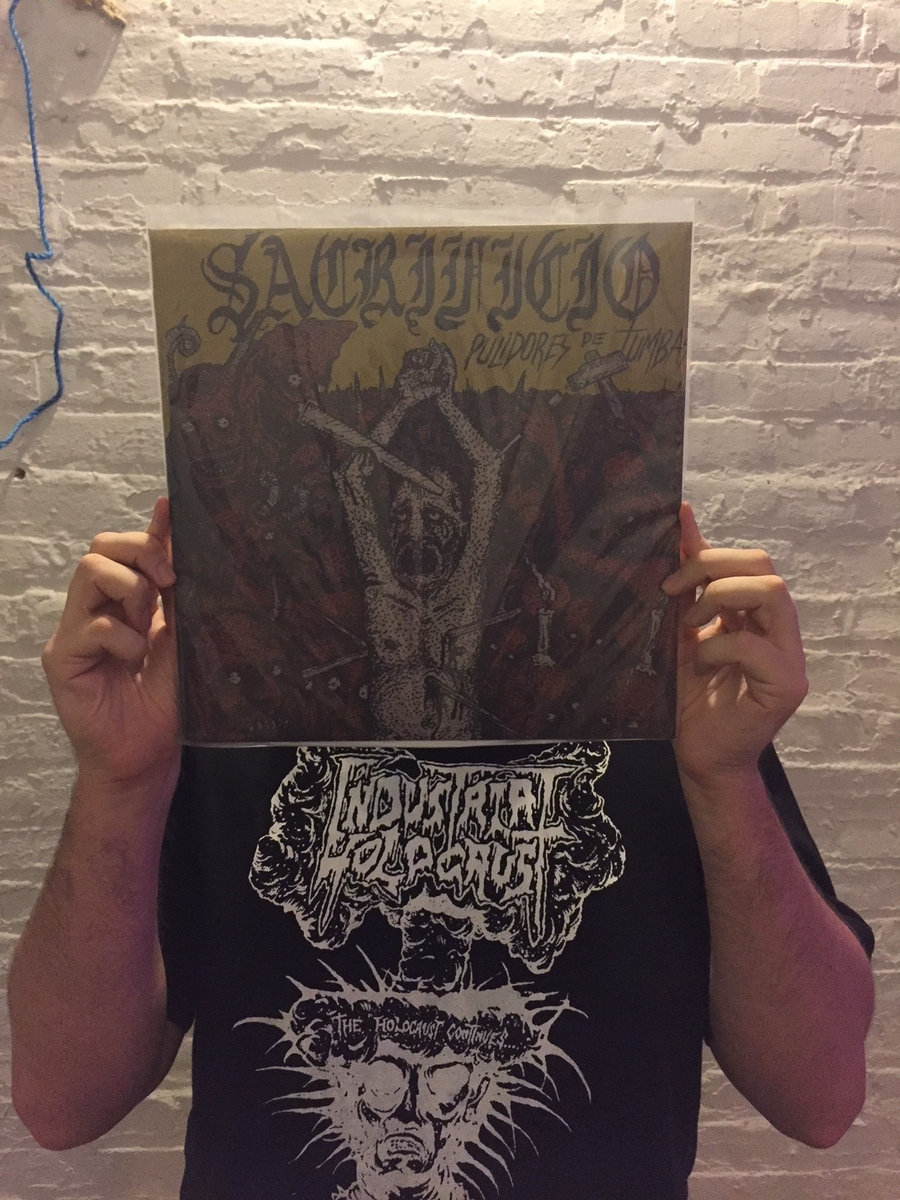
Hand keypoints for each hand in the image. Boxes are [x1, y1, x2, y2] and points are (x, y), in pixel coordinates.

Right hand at [42, 498, 179, 786]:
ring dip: (131, 590)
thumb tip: (184, 540)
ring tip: (149, 625)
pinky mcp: (62, 658)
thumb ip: (179, 593)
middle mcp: (94, 609)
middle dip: (140, 553)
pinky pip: (91, 624)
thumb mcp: (182, 638)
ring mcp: (74, 632)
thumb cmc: (166, 702)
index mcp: (125, 602)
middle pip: (101, 548)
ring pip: (90, 572)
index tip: (172, 510)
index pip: (125, 549)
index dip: (148, 529)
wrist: (148, 755)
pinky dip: (122, 636)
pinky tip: (135, 660)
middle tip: (168, 581)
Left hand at [662, 503, 808, 785]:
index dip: (708, 552)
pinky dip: (718, 645)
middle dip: (711, 568)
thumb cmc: (689, 698)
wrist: (698, 756)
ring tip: (689, 627)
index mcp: (757, 616)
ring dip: (718, 599)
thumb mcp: (680, 630)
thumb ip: (686, 581)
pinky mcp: (786, 685)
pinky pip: (754, 644)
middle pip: (764, 567)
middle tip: (673, 592)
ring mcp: (789, 657)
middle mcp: (779, 631)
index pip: (750, 560)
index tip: (667, 571)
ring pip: (770, 592)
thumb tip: (681, 517)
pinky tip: (700, 663)